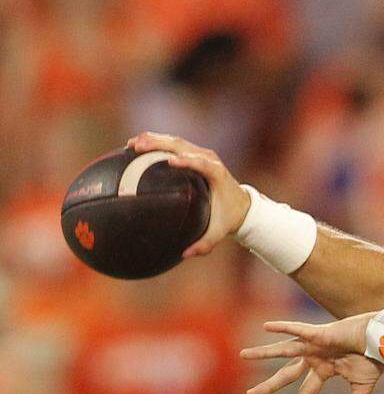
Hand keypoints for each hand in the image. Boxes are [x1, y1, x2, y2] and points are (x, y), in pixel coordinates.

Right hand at [127, 132, 250, 258]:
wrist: (241, 204)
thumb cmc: (228, 218)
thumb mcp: (218, 233)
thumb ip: (205, 244)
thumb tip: (185, 254)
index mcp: (216, 174)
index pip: (202, 163)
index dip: (188, 160)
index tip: (170, 161)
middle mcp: (209, 159)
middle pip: (183, 145)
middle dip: (160, 143)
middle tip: (137, 147)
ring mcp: (202, 154)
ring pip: (176, 141)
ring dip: (154, 139)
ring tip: (132, 144)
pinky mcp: (195, 153)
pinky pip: (174, 144)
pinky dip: (156, 143)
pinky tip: (136, 146)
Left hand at [241, 313, 378, 393]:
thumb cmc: (377, 358)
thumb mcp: (363, 386)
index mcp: (326, 370)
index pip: (307, 391)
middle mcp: (316, 357)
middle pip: (287, 374)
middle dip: (269, 385)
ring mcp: (316, 344)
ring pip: (284, 350)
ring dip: (263, 353)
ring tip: (243, 355)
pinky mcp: (320, 333)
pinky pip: (298, 329)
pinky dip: (283, 327)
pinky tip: (266, 327)